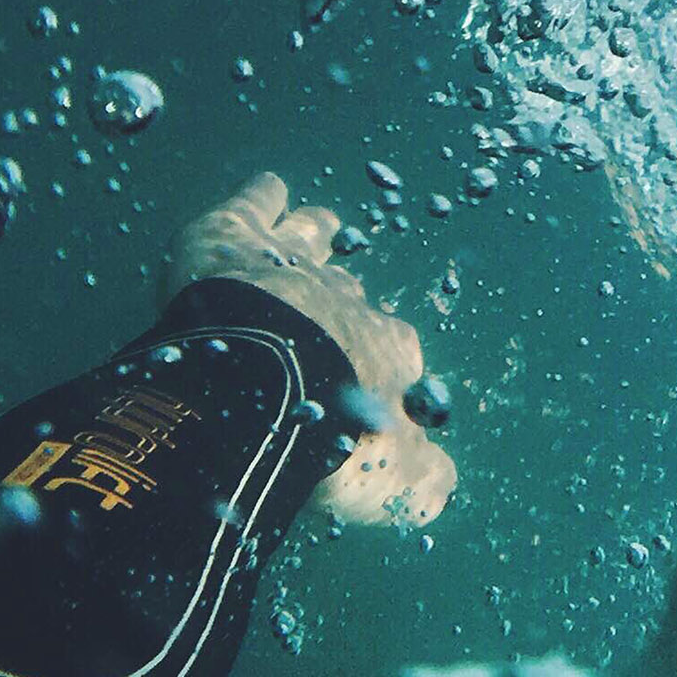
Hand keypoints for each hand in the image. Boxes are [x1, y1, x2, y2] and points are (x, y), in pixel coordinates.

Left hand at [168, 175, 457, 527]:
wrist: (262, 392)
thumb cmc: (331, 441)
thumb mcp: (394, 481)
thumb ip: (424, 481)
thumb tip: (443, 487)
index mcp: (382, 355)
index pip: (391, 354)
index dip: (382, 366)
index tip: (371, 382)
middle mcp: (343, 302)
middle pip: (346, 295)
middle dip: (342, 298)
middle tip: (334, 303)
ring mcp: (289, 267)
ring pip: (309, 241)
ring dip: (314, 233)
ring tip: (319, 222)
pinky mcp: (234, 242)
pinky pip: (255, 207)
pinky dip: (261, 197)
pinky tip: (266, 188)